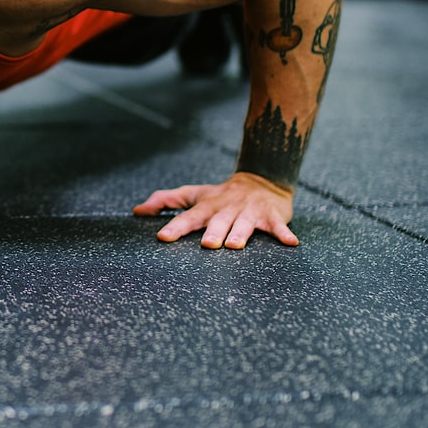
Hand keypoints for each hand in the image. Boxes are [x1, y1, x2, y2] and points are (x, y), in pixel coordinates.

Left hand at [133, 171, 297, 248]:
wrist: (261, 181)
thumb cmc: (220, 195)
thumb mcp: (193, 194)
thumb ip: (166, 200)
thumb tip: (137, 211)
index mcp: (208, 206)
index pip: (189, 216)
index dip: (176, 226)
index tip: (163, 236)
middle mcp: (227, 208)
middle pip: (218, 221)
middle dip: (213, 232)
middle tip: (207, 245)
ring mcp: (250, 212)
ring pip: (245, 223)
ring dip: (240, 233)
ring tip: (235, 246)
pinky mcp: (271, 216)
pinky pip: (278, 227)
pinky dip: (284, 234)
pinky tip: (291, 243)